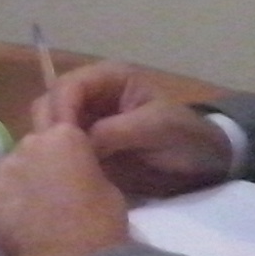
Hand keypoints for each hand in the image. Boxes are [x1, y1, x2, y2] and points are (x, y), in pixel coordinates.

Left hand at [0, 125, 135, 255]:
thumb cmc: (104, 226)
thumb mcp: (106, 185)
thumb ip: (81, 167)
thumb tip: (71, 171)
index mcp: (64, 135)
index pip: (54, 125)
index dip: (56, 149)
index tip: (61, 169)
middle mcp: (31, 142)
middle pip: (26, 148)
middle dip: (34, 167)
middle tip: (44, 195)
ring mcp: (4, 167)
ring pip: (0, 167)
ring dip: (9, 182)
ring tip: (20, 211)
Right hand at [29, 62, 235, 198]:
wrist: (204, 165)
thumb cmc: (185, 136)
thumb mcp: (156, 127)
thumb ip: (116, 131)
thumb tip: (77, 143)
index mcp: (109, 79)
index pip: (69, 86)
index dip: (61, 108)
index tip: (61, 138)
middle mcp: (92, 97)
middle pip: (51, 104)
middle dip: (50, 127)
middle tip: (54, 157)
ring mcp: (87, 124)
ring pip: (50, 129)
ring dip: (50, 146)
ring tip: (57, 168)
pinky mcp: (87, 149)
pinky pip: (62, 152)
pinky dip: (58, 162)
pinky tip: (62, 176)